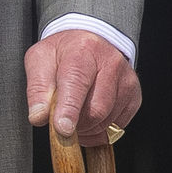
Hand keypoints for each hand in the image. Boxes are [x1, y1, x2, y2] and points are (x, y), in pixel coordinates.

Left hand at [25, 28, 141, 146]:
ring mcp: (126, 81)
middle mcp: (111, 63)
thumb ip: (37, 88)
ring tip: (75, 113)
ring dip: (86, 128)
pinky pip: (115, 128)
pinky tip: (89, 116)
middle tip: (61, 117)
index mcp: (83, 51)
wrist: (90, 42)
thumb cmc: (63, 53)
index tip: (62, 128)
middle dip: (75, 124)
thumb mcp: (40, 60)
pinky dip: (98, 130)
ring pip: (106, 122)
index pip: (77, 83)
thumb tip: (39, 116)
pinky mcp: (134, 97)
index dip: (69, 109)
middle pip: (96, 110)